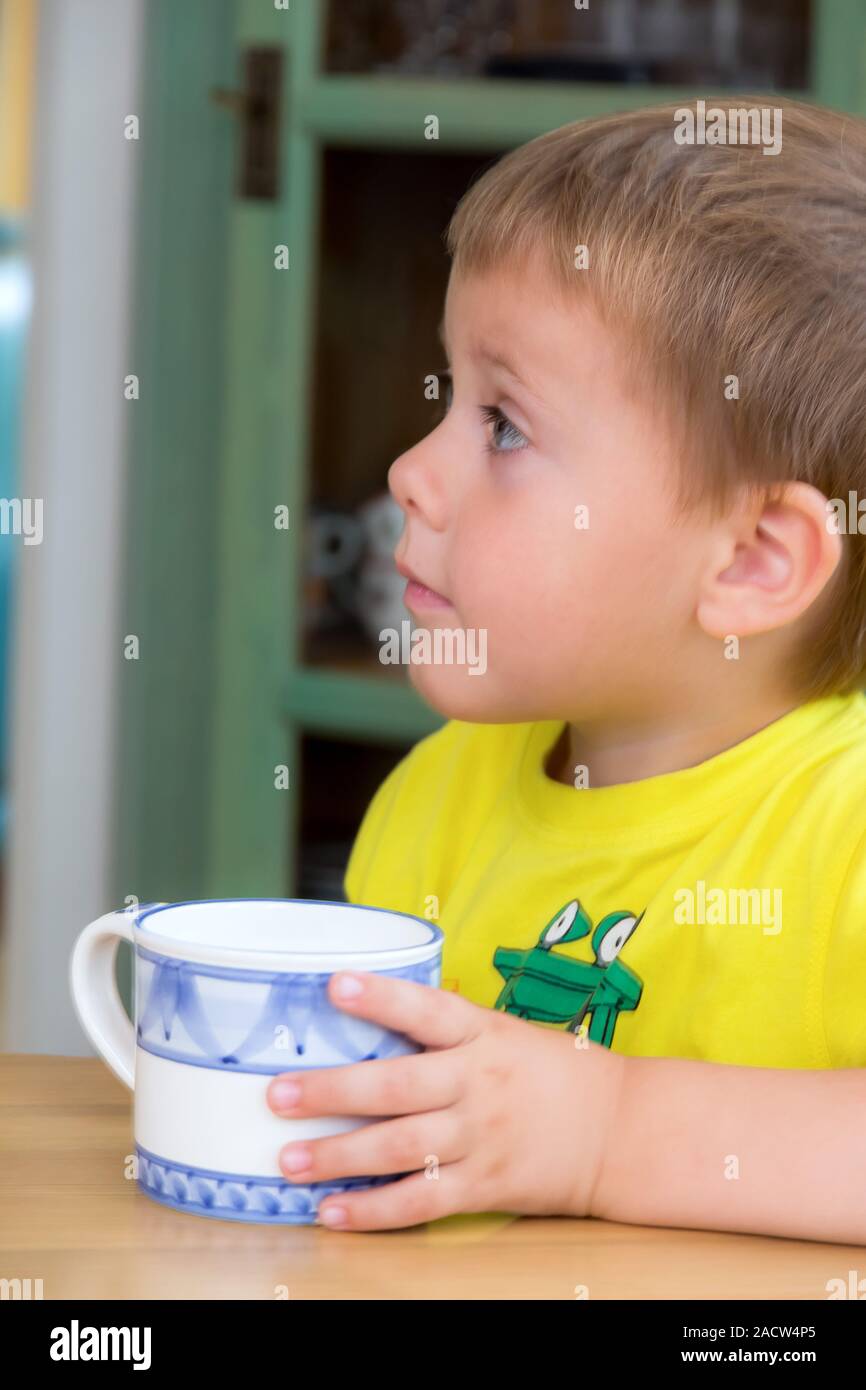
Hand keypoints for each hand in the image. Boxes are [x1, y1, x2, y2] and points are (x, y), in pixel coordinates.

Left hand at [265, 969, 624, 1231]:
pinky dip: (374, 1211)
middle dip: (332, 1091)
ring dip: (339, 1155)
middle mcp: (478, 1083)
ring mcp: (481, 1137)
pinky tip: (333, 1212)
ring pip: (400, 1147)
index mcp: (482, 1034)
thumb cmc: (550, 1072)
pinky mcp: (485, 1185)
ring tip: (289, 1159)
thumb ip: (444, 1031)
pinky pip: (420, 1201)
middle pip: (396, 1086)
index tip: (334, 985)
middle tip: (277, 1095)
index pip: (426, 1009)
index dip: (381, 997)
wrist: (619, 1131)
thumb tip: (366, 1014)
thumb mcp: (503, 1032)